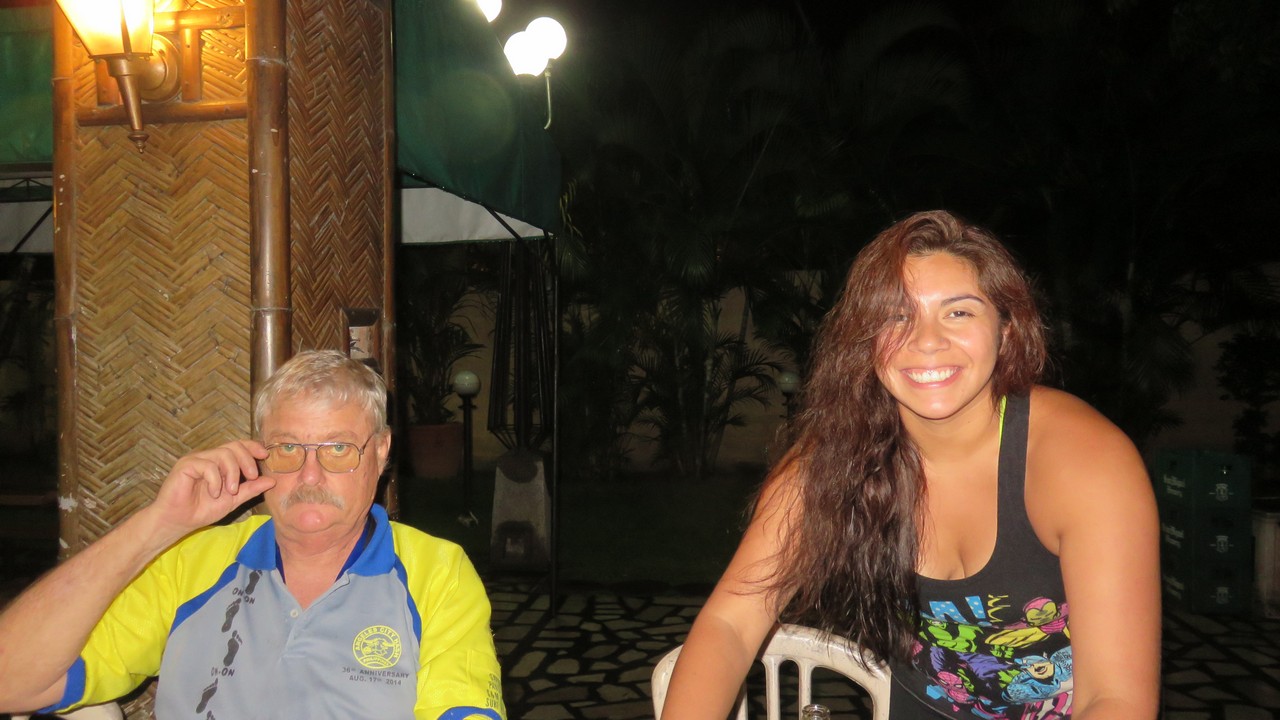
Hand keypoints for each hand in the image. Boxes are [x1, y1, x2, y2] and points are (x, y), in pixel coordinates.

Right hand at [142, 440, 276, 543]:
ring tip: (230, 491)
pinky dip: (215, 480)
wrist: (179, 522)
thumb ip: (250, 489)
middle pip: (233, 446)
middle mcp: (208, 457)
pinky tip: (213, 493)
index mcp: (219, 462)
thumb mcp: (233, 500)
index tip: (265, 455)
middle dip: (247, 461)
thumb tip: (271, 481)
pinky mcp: (185, 465)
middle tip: (252, 477)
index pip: (238, 445)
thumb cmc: (202, 510)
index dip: (252, 447)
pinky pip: (208, 465)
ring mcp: (196, 459)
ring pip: (223, 454)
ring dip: (232, 473)